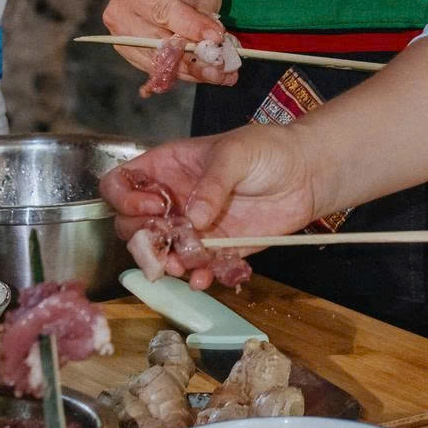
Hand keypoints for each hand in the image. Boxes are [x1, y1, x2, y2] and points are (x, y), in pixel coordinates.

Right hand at [101, 129, 316, 285]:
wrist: (306, 174)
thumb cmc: (269, 149)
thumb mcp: (236, 153)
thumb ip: (213, 183)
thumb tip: (194, 217)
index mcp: (168, 167)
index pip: (121, 183)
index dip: (125, 198)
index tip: (152, 206)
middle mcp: (173, 198)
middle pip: (130, 225)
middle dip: (142, 239)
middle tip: (165, 244)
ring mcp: (191, 226)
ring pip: (159, 252)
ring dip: (165, 264)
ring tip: (182, 266)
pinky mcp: (214, 248)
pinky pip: (194, 268)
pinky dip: (195, 277)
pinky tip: (204, 277)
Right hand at [102, 0, 225, 76]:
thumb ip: (204, 15)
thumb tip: (215, 44)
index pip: (164, 13)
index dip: (192, 29)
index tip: (218, 39)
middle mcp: (121, 12)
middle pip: (159, 43)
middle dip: (195, 58)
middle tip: (224, 67)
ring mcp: (120, 36)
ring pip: (158, 62)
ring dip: (191, 71)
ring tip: (221, 75)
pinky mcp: (126, 52)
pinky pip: (156, 68)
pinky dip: (183, 73)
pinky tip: (205, 73)